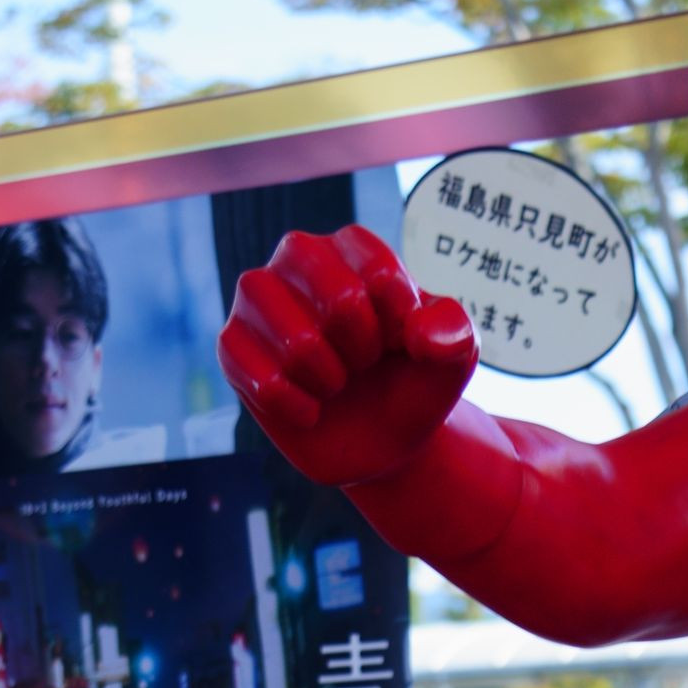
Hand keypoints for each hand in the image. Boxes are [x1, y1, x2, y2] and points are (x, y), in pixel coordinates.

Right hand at [219, 224, 476, 486]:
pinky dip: (296, 405)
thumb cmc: (415, 380)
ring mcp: (258, 298)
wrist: (383, 440)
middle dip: (366, 350)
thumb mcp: (455, 355)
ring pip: (297, 342)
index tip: (402, 341)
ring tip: (336, 383)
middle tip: (365, 362)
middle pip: (340, 301)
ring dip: (331, 378)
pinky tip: (309, 410)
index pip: (379, 274)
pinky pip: (257, 376)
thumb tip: (416, 332)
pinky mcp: (232, 346)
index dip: (400, 325)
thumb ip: (453, 332)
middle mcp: (298, 258)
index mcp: (351, 247)